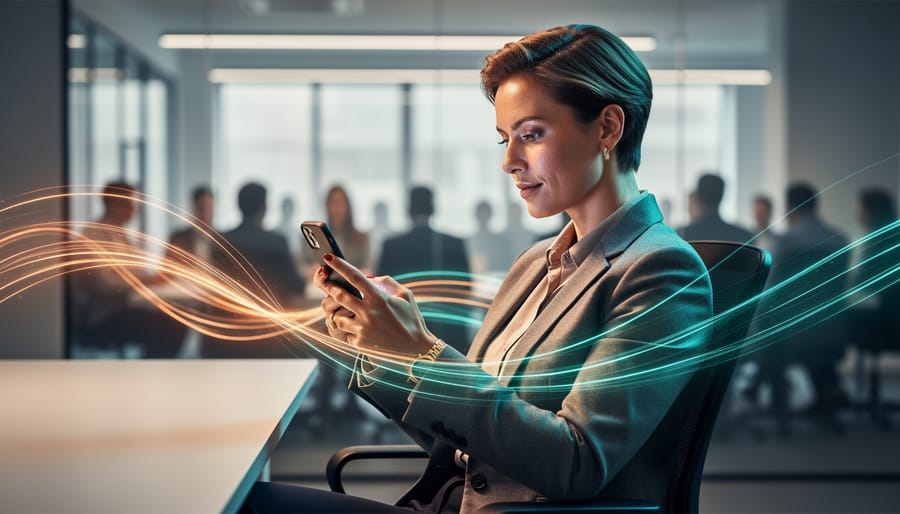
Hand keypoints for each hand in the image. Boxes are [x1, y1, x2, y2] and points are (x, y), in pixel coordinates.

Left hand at [313, 254, 435, 358]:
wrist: (416, 349)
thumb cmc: (411, 319)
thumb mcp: (405, 295)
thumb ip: (386, 282)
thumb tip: (368, 277)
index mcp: (380, 298)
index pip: (355, 277)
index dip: (339, 265)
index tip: (328, 256)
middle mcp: (369, 313)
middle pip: (339, 295)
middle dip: (327, 286)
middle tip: (323, 280)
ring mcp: (362, 329)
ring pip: (336, 316)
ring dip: (337, 311)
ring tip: (343, 310)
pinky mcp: (359, 343)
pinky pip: (344, 332)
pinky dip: (347, 328)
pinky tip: (357, 329)